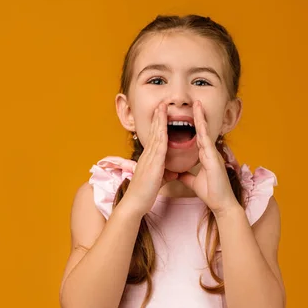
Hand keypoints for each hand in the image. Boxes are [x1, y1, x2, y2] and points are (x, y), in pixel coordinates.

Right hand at [122, 103, 177, 217]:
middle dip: (158, 117)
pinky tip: (164, 125)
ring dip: (159, 120)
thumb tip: (173, 174)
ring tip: (162, 107)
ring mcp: (149, 158)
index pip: (154, 138)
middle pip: (154, 132)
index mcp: (148, 159)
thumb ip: (164, 175)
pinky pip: (159, 146)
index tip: (160, 114)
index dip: (157, 125)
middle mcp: (147, 155)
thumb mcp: (157, 182)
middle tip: (161, 104)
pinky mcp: (153, 164)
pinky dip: (161, 133)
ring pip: (156, 135)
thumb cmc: (144, 194)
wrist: (134, 203)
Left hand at [178, 101, 238, 214]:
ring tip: (197, 105)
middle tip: (195, 102)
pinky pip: (207, 142)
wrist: (221, 203)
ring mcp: (213, 154)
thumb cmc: (211, 192)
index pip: (197, 137)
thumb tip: (178, 173)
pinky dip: (203, 131)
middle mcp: (210, 152)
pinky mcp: (214, 158)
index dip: (193, 125)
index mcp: (205, 156)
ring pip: (205, 132)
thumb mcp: (193, 182)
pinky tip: (200, 122)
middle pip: (202, 130)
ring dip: (201, 118)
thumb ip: (186, 176)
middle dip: (198, 116)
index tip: (189, 114)